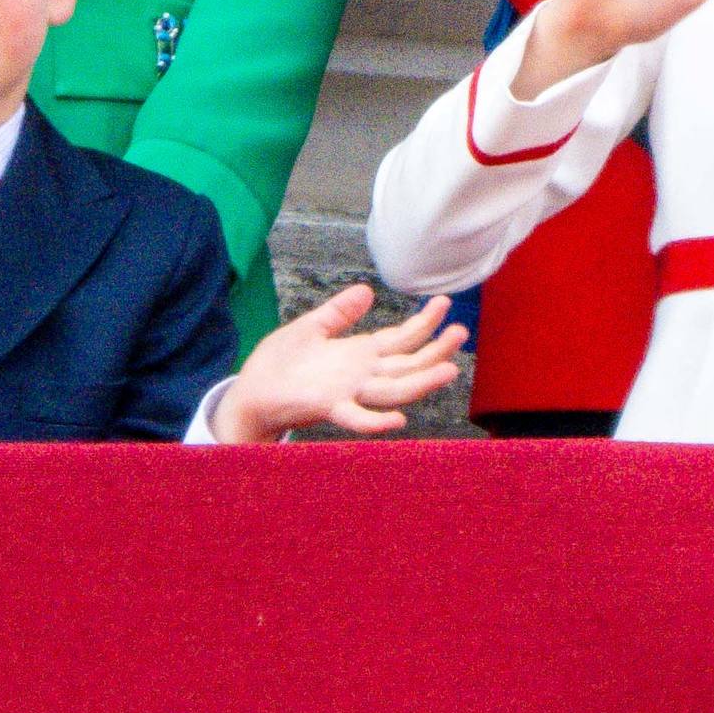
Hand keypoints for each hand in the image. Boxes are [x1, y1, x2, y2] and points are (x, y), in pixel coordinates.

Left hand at [219, 282, 472, 439]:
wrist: (250, 394)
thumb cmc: (277, 364)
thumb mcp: (310, 328)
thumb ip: (339, 312)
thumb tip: (367, 291)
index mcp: (358, 354)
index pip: (400, 339)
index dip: (424, 323)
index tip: (444, 302)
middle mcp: (360, 375)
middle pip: (408, 364)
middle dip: (436, 349)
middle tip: (462, 331)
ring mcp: (348, 392)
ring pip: (394, 389)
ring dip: (422, 382)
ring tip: (449, 370)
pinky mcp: (328, 406)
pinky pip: (357, 417)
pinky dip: (377, 421)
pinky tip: (398, 420)